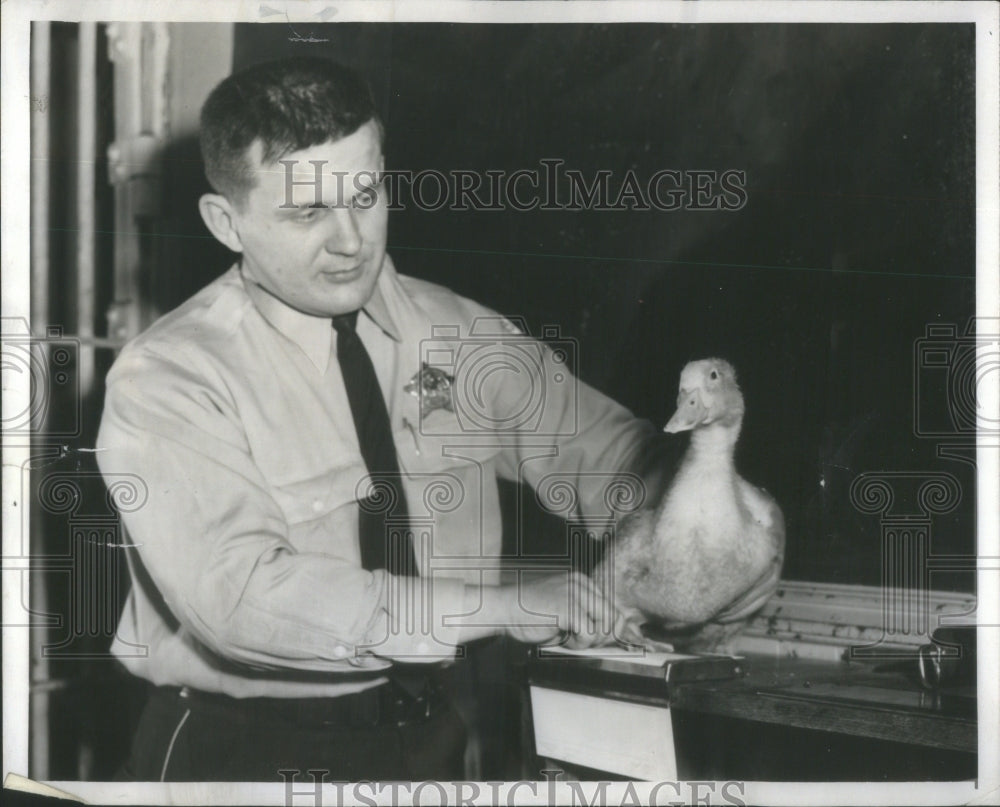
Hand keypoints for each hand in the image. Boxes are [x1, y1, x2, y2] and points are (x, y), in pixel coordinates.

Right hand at [500, 571, 621, 648]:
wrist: (503, 610)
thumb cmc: (529, 616)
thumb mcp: (563, 613)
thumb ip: (587, 619)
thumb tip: (614, 633)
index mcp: (580, 581)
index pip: (610, 605)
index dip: (609, 626)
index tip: (601, 639)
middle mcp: (580, 584)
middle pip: (612, 614)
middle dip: (603, 636)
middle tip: (583, 643)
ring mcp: (574, 593)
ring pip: (604, 624)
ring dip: (590, 640)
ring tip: (570, 639)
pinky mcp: (568, 607)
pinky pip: (589, 633)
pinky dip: (579, 643)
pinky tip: (563, 639)